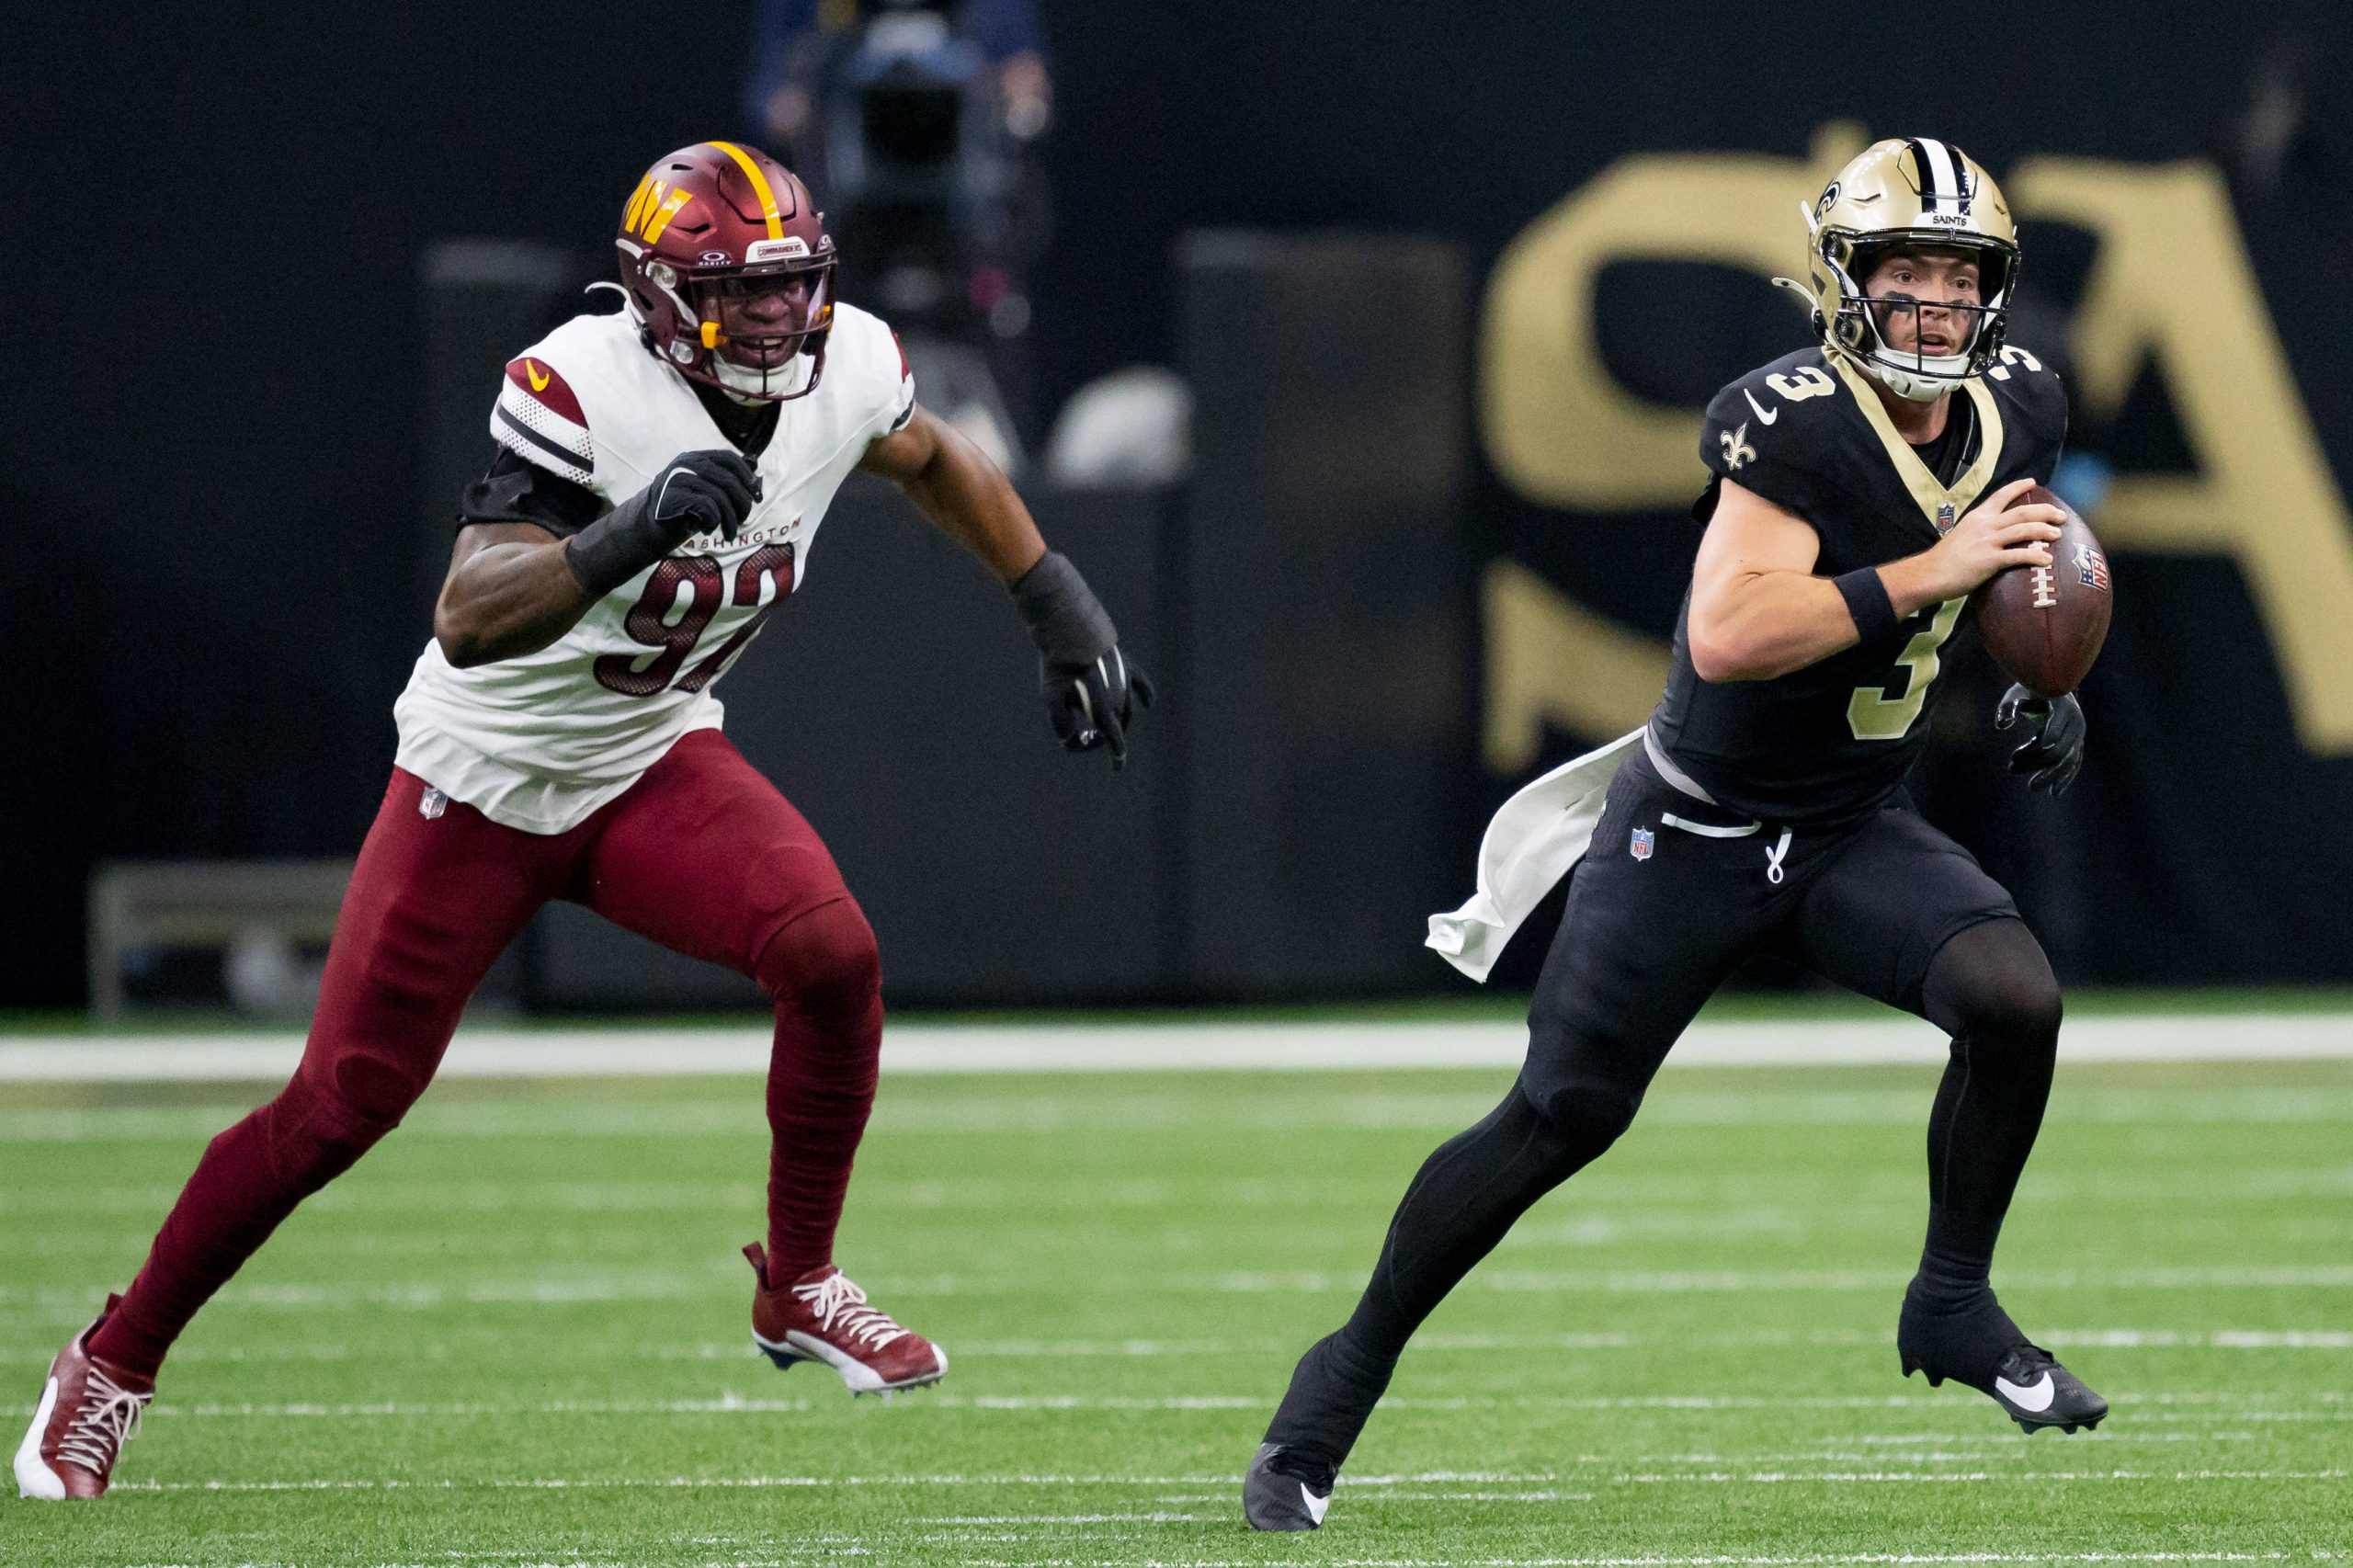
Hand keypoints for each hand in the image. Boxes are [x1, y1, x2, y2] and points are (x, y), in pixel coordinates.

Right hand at [647, 450, 760, 545]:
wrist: (648, 527)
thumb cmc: (683, 510)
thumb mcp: (706, 492)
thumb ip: (726, 480)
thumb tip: (756, 469)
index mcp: (695, 458)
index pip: (728, 458)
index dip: (746, 475)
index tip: (755, 495)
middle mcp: (686, 464)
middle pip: (729, 480)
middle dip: (743, 503)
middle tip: (743, 520)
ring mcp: (678, 479)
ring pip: (721, 497)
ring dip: (731, 520)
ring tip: (729, 533)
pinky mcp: (674, 496)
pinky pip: (708, 508)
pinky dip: (713, 522)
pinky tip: (707, 530)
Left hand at [1012, 551, 1153, 770]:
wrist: (1068, 626)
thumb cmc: (1058, 663)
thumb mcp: (1050, 696)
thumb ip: (1061, 723)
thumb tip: (1070, 740)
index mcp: (1104, 707)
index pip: (1115, 739)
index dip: (1117, 756)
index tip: (1117, 768)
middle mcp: (1120, 696)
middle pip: (1118, 724)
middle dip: (1106, 735)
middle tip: (1090, 738)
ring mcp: (1125, 679)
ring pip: (1127, 707)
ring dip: (1118, 718)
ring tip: (1107, 724)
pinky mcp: (1126, 663)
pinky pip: (1140, 683)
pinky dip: (1145, 694)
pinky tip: (1149, 703)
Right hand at [1914, 478, 2064, 600]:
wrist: (1928, 574)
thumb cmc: (1943, 560)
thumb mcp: (1961, 536)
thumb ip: (1978, 532)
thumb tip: (1993, 537)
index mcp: (1977, 517)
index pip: (2000, 496)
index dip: (2018, 487)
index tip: (2033, 482)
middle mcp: (1984, 525)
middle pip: (2022, 512)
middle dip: (2045, 511)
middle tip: (2061, 516)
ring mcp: (1987, 542)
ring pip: (2023, 530)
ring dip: (2044, 530)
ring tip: (2058, 534)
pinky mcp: (1989, 560)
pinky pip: (2017, 556)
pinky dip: (2034, 557)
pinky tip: (2046, 560)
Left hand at [1996, 684, 2084, 795]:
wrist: (2053, 687)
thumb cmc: (2030, 689)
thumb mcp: (2016, 693)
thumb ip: (2008, 707)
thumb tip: (2002, 725)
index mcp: (2062, 707)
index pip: (2052, 732)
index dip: (2036, 747)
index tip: (2016, 757)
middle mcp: (2075, 722)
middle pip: (2060, 750)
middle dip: (2037, 764)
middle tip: (2012, 770)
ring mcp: (2078, 734)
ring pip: (2068, 760)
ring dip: (2049, 775)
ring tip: (2031, 786)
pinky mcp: (2077, 743)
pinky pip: (2074, 762)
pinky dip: (2065, 778)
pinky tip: (2054, 793)